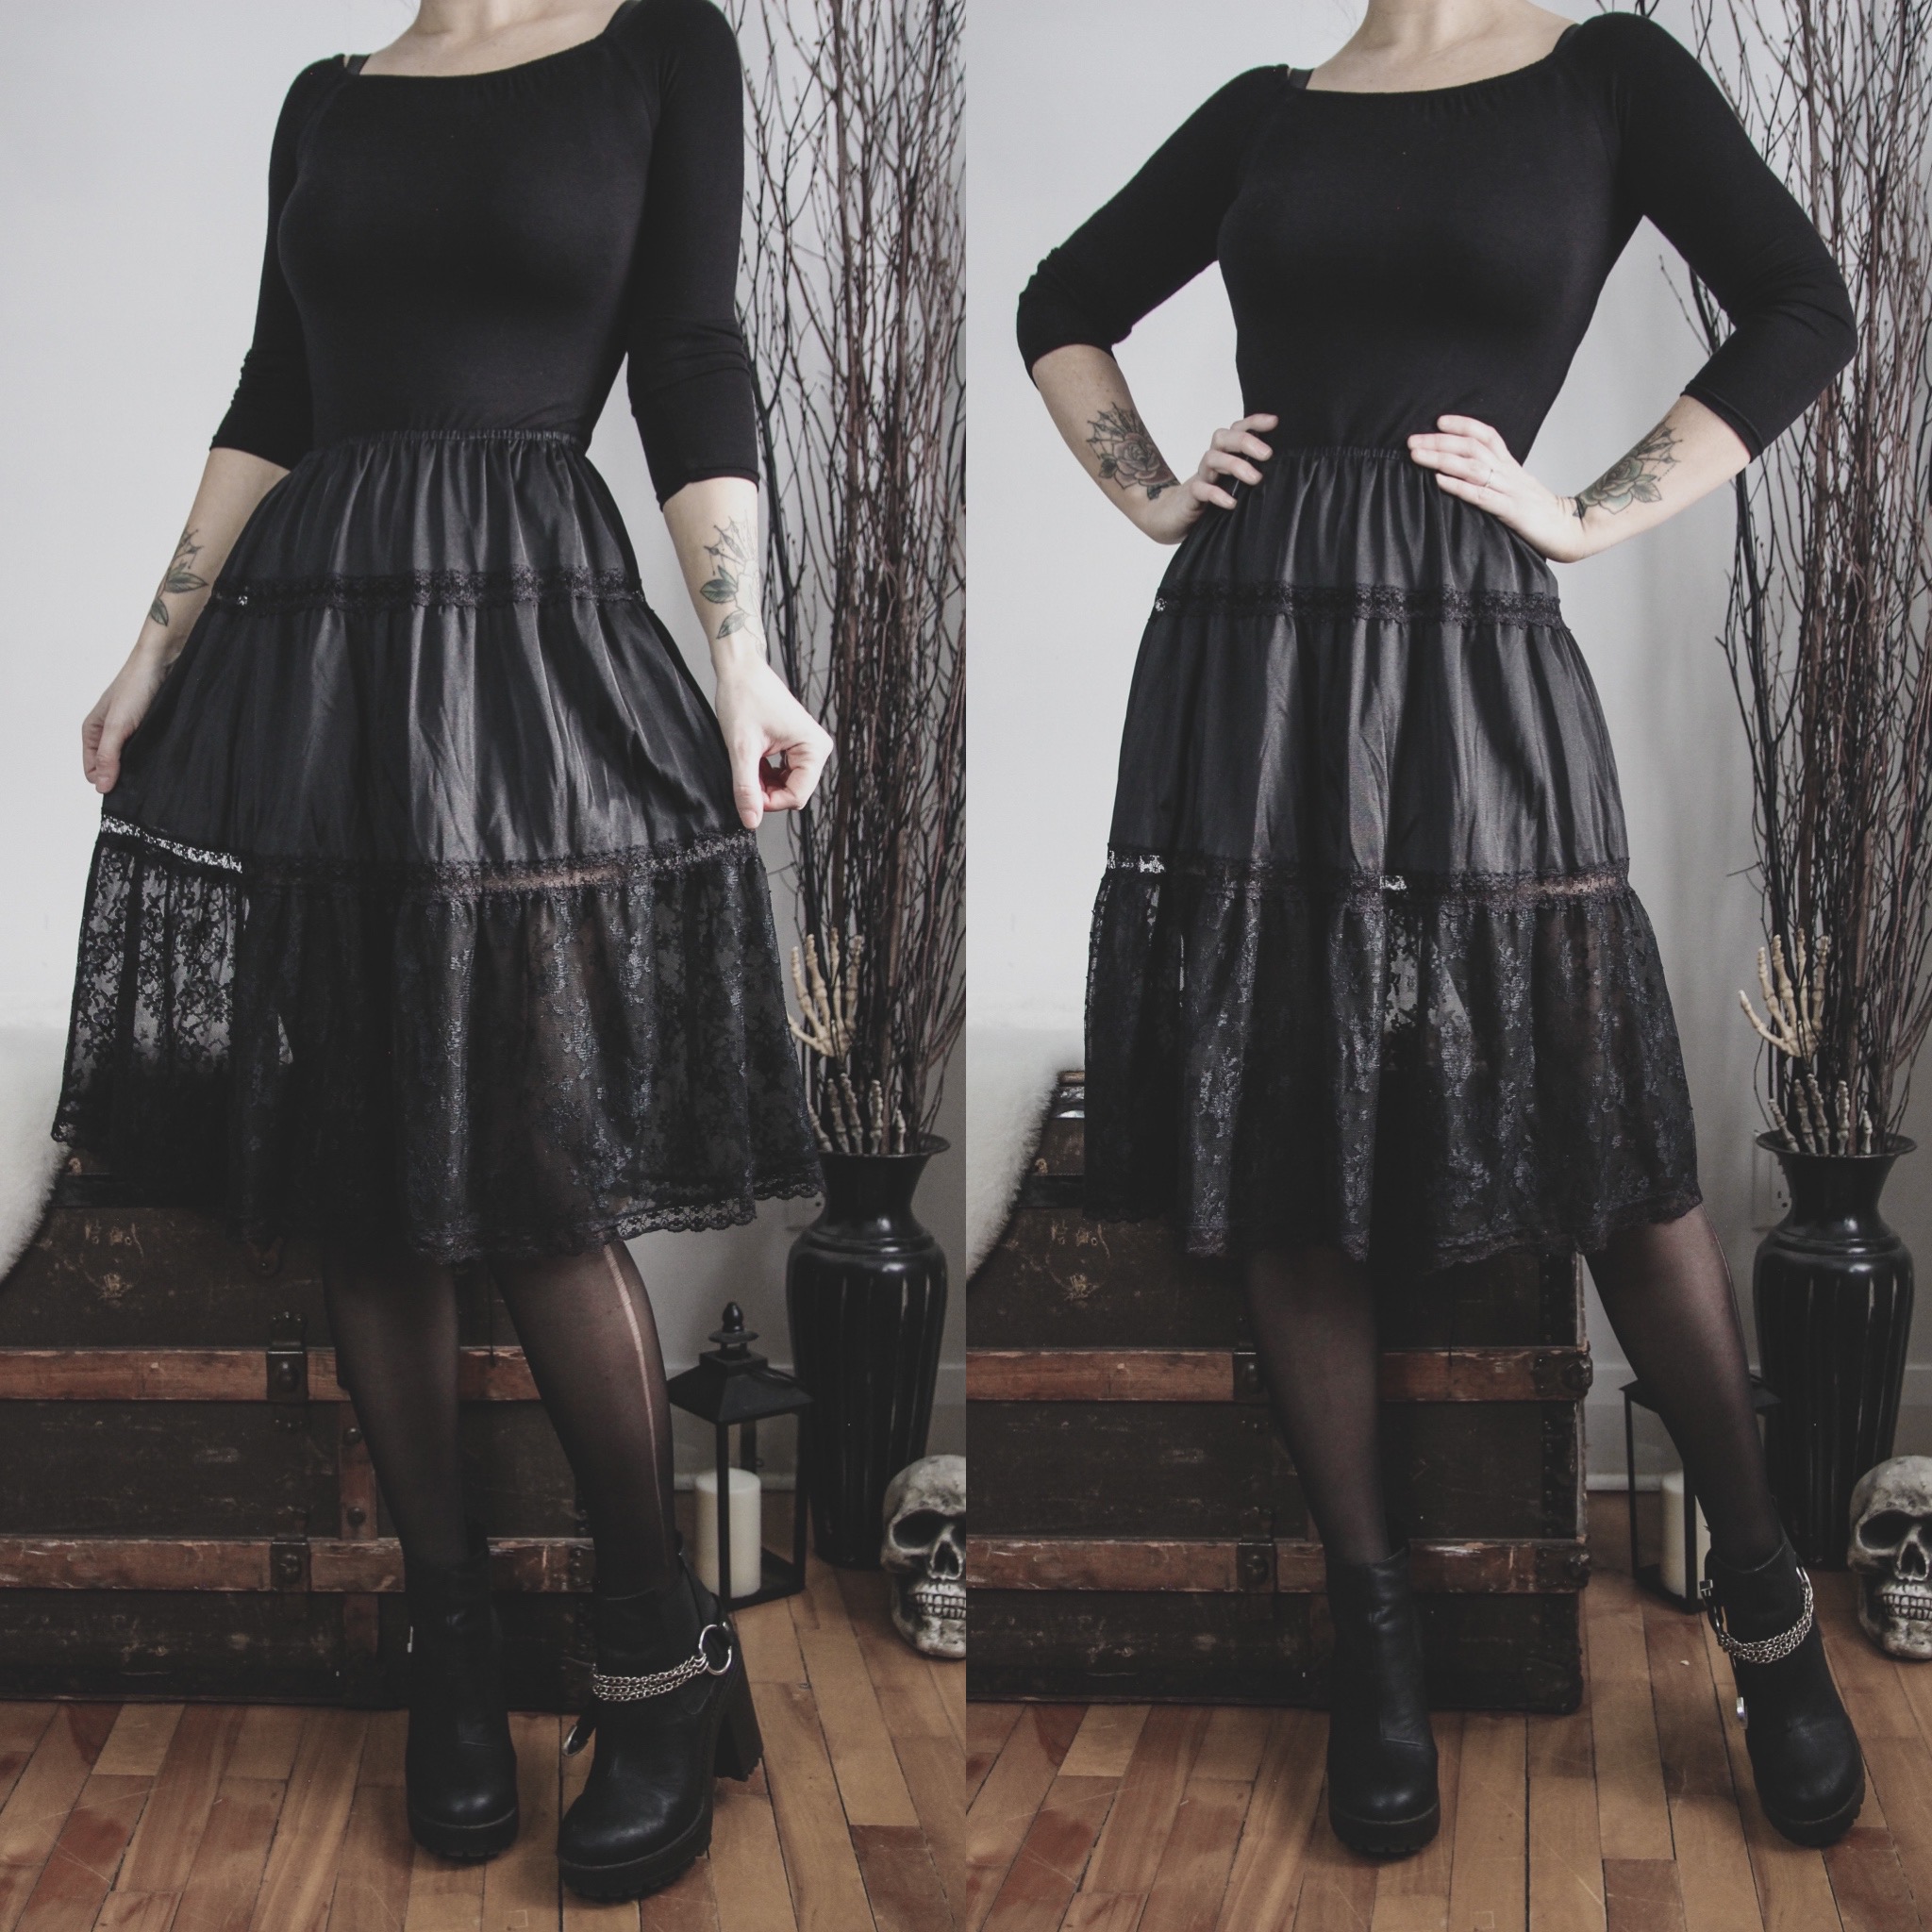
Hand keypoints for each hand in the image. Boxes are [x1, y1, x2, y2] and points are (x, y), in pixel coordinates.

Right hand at [81, 646, 171, 794]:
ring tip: (154, 768)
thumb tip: (101, 787)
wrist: (164, 661)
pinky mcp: (150, 728)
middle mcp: (109, 733)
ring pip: (132, 760)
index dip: (105, 780)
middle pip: (112, 767)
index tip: (124, 786)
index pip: (92, 770)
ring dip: (141, 767)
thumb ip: (108, 756)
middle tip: (142, 780)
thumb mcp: (117, 725)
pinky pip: (149, 751)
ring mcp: (130, 731)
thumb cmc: (136, 686)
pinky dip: (154, 757)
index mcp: (93, 731)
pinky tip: (163, 758)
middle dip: (124, 776)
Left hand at [713, 656, 831, 828]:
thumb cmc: (744, 698)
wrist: (740, 671)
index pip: (796, 797)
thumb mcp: (742, 748)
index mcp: (814, 748)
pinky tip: (752, 758)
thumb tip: (751, 822)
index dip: (768, 802)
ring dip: (763, 782)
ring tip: (747, 759)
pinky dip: (764, 774)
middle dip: (766, 791)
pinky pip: (783, 775)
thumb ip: (746, 788)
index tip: (746, 791)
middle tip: (744, 771)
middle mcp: (818, 749)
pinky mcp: (797, 747)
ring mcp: (809, 748)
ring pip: (786, 786)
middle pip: (793, 793)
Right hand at [1138, 413, 1278, 544]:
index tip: (1274, 422)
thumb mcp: (1233, 484)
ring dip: (1235, 465)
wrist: (1170, 518)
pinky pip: (1201, 489)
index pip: (1237, 430)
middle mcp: (1212, 461)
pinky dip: (1216, 494)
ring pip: (1213, 459)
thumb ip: (1251, 475)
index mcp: (1223, 455)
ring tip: (1255, 479)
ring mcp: (1200, 477)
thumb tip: (1286, 474)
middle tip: (1267, 454)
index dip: (1253, 422)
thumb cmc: (1209, 500)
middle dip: (1245, 441)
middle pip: (1222, 438)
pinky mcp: (1190, 497)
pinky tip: (1231, 502)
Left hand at [1407, 415, 1597, 563]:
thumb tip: (1464, 475)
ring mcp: (1510, 490)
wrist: (1571, 530)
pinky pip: (1481, 496)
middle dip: (1439, 442)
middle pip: (1472, 447)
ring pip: (1472, 467)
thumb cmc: (1539, 514)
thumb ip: (1494, 480)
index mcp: (1510, 466)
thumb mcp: (1516, 489)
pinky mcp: (1511, 511)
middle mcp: (1509, 472)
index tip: (1437, 420)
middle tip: (1411, 441)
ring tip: (1417, 456)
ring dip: (1442, 459)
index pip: (1486, 435)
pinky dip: (1459, 487)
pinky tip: (1440, 481)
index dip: (1462, 424)